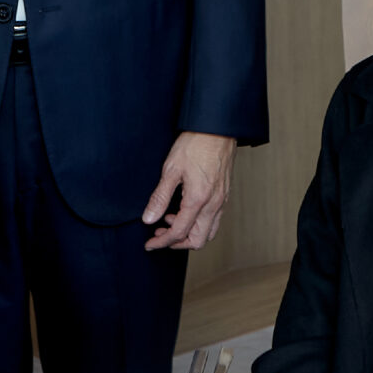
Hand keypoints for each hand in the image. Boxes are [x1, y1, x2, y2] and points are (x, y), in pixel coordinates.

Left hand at [142, 132, 236, 252]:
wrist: (217, 129)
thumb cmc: (195, 144)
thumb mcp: (171, 169)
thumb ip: (159, 197)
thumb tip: (148, 219)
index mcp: (198, 199)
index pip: (179, 233)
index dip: (162, 242)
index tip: (149, 244)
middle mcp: (213, 204)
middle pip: (198, 240)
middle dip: (177, 243)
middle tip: (159, 234)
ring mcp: (222, 200)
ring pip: (208, 233)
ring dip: (189, 234)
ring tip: (170, 220)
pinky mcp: (224, 195)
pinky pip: (214, 220)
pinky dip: (199, 224)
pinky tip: (184, 210)